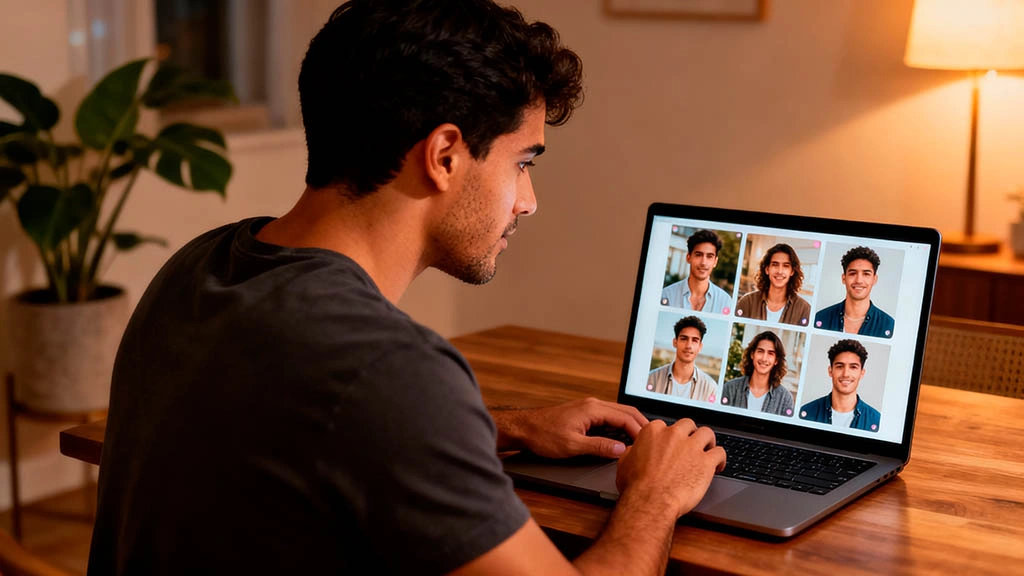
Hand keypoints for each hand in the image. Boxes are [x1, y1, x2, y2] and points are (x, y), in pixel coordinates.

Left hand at [493, 397, 647, 458]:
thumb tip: (620, 450)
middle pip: (625, 412)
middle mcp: (592, 404)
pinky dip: (619, 425)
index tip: (649, 444)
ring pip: (617, 414)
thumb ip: (598, 447)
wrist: (523, 428)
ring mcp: (588, 407)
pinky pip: (608, 417)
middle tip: (654, 440)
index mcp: (592, 409)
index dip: (639, 432)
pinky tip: (622, 436)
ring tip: (642, 440)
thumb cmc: (542, 435)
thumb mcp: (572, 446)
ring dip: (630, 425)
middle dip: (641, 425)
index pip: (625, 418)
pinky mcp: (583, 413)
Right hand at [615, 418, 726, 517]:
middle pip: (688, 425)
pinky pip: (720, 452)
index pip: (665, 425)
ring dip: (708, 441)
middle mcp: (674, 435)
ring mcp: (691, 447)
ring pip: (707, 433)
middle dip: (690, 433)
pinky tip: (718, 465)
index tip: (670, 444)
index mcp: (654, 431)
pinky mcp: (706, 462)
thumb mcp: (625, 463)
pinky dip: (720, 458)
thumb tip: (635, 451)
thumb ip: (633, 452)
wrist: (650, 501)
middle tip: (690, 444)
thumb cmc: (636, 486)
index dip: (669, 436)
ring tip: (708, 449)